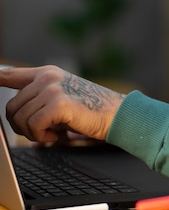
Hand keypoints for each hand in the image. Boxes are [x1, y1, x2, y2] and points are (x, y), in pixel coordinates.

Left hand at [0, 66, 124, 142]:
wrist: (116, 114)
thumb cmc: (90, 110)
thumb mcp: (62, 97)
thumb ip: (39, 98)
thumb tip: (14, 115)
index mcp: (47, 72)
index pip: (9, 74)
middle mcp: (48, 77)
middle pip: (12, 107)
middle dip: (22, 126)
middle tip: (43, 131)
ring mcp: (53, 89)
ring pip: (20, 118)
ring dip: (34, 133)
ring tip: (54, 132)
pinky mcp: (59, 103)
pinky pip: (34, 126)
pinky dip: (43, 136)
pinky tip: (58, 134)